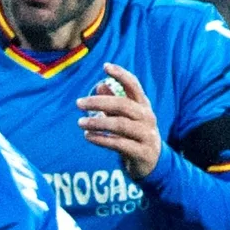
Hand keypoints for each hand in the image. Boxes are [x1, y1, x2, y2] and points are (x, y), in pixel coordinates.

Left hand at [79, 63, 162, 179]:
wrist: (151, 163)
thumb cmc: (134, 135)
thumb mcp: (126, 118)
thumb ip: (114, 103)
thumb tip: (100, 85)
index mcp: (143, 106)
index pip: (134, 86)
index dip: (121, 75)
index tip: (105, 66)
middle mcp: (147, 118)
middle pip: (123, 105)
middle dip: (99, 102)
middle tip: (78, 103)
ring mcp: (146, 135)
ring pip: (120, 125)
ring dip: (98, 123)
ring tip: (80, 122)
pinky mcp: (141, 152)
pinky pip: (119, 144)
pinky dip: (101, 139)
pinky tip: (87, 136)